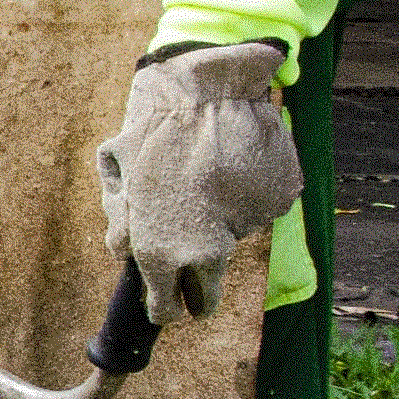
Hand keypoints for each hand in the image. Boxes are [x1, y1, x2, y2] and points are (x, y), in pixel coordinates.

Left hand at [94, 42, 302, 321]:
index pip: (165, 309)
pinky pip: (259, 209)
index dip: (164, 309)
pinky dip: (248, 195)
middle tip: (195, 277)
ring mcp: (246, 227)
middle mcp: (206, 251)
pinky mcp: (278, 203)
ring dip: (221, 222)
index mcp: (159, 251)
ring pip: (232, 239)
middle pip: (207, 297)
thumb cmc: (154, 131)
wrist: (209, 89)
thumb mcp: (120, 175)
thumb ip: (120, 222)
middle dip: (199, 294)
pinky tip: (235, 163)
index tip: (167, 308)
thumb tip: (121, 252)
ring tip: (208, 176)